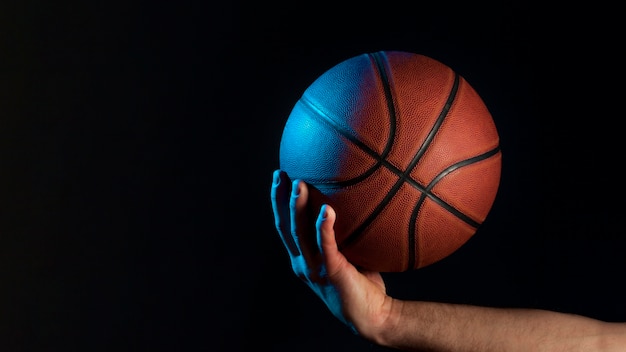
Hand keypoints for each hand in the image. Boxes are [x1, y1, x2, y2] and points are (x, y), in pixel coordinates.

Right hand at [270, 169, 394, 337]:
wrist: (372, 317)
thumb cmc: (362, 285)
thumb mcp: (348, 255)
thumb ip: (344, 234)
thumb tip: (358, 201)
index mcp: (302, 260)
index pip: (285, 228)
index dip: (277, 204)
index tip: (279, 178)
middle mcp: (303, 264)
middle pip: (285, 227)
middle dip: (279, 200)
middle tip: (280, 174)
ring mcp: (315, 269)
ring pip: (300, 234)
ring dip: (297, 208)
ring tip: (298, 185)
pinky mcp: (331, 272)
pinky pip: (326, 246)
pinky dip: (324, 227)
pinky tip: (326, 210)